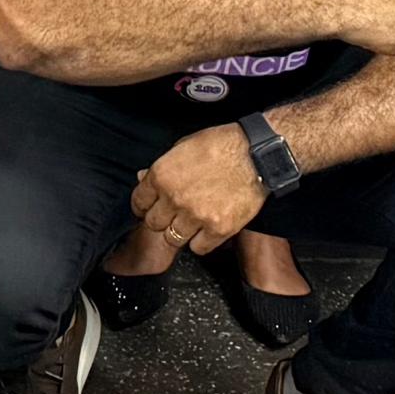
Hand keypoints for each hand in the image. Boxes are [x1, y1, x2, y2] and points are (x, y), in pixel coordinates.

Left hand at [128, 124, 265, 262]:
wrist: (256, 154)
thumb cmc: (221, 145)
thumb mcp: (182, 147)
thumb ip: (161, 168)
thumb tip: (143, 178)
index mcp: (162, 175)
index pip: (139, 202)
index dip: (144, 206)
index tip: (149, 208)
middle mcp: (174, 198)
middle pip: (153, 224)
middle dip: (161, 219)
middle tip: (172, 215)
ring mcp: (196, 216)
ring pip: (173, 239)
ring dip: (180, 233)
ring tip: (191, 223)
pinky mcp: (218, 229)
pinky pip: (198, 248)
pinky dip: (201, 241)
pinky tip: (207, 229)